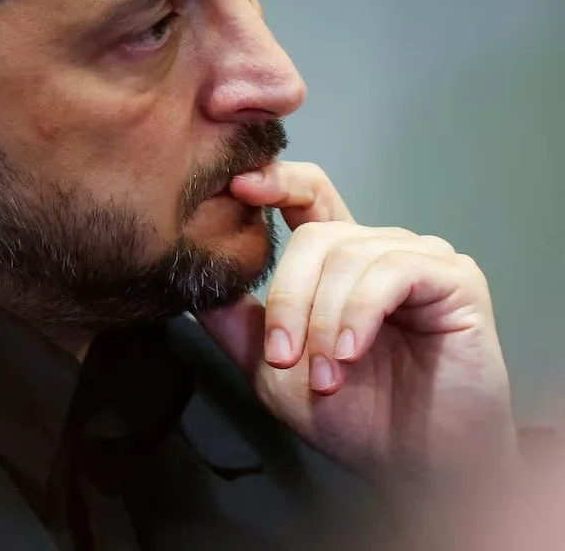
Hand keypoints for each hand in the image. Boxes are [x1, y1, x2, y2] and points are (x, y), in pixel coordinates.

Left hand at [194, 161, 517, 493]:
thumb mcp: (270, 368)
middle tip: (283, 358)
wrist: (416, 467)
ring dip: (323, 320)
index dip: (273, 180)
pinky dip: (359, 313)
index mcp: (338, 261)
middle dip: (287, 297)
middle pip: (315, 234)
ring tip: (325, 375)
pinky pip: (392, 272)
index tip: (235, 185)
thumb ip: (234, 321)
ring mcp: (420, 260)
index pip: (306, 194)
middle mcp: (380, 250)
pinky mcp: (455, 279)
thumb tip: (191, 278)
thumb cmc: (352, 418)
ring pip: (347, 255)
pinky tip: (350, 352)